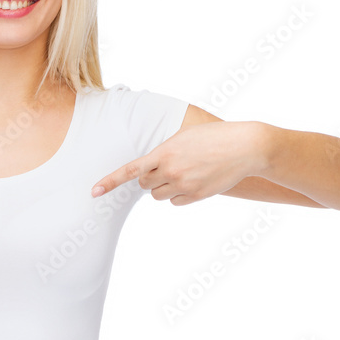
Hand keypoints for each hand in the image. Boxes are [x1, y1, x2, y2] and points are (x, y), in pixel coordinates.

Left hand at [91, 120, 265, 205]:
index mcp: (165, 152)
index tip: (94, 192)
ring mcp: (184, 185)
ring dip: (164, 187)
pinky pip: (175, 202)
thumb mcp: (184, 137)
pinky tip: (194, 182)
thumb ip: (164, 152)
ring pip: (158, 195)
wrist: (245, 146)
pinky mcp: (196, 196)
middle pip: (144, 184)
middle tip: (167, 168)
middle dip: (151, 178)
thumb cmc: (214, 137)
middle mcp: (171, 170)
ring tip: (184, 173)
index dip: (110, 182)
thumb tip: (150, 170)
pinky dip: (179, 195)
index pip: (130, 170)